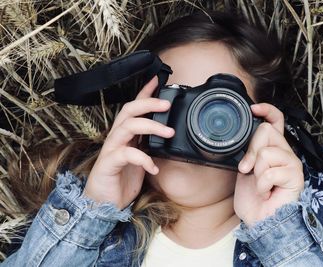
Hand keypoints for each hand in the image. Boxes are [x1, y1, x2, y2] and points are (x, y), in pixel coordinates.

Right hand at [83, 76, 174, 209]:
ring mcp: (111, 149)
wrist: (103, 204)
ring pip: (128, 127)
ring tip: (169, 133)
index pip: (134, 108)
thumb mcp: (141, 159)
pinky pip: (126, 154)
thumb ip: (149, 145)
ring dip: (150, 126)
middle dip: (148, 104)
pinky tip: (154, 167)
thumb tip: (168, 135)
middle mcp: (116, 138)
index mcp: (125, 135)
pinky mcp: (108, 164)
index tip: (157, 80)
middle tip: (167, 105)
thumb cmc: (122, 180)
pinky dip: (143, 158)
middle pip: (129, 111)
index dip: (144, 93)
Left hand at [234, 103, 303, 226]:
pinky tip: (266, 193)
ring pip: (266, 152)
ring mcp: (292, 163)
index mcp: (273, 148)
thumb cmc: (253, 196)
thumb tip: (244, 134)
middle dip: (251, 151)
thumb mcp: (245, 168)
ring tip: (261, 185)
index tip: (253, 108)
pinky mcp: (295, 176)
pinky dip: (262, 186)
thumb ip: (248, 150)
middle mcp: (285, 152)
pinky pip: (269, 172)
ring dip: (256, 172)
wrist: (260, 220)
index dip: (267, 110)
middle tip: (248, 169)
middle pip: (266, 131)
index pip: (276, 120)